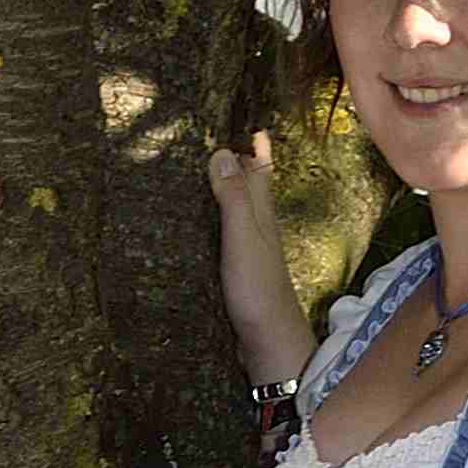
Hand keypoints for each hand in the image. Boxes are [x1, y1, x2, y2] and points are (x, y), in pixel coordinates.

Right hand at [207, 129, 305, 372]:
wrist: (268, 344)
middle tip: (216, 141)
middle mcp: (257, 229)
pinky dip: (214, 225)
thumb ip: (235, 198)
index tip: (248, 123)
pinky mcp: (236, 274)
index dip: (255, 147)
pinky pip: (224, 238)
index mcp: (261, 214)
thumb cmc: (258, 289)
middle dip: (238, 164)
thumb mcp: (244, 237)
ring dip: (224, 194)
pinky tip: (198, 229)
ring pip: (237, 213)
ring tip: (200, 176)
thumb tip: (223, 152)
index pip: (259, 170)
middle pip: (249, 188)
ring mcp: (248, 253)